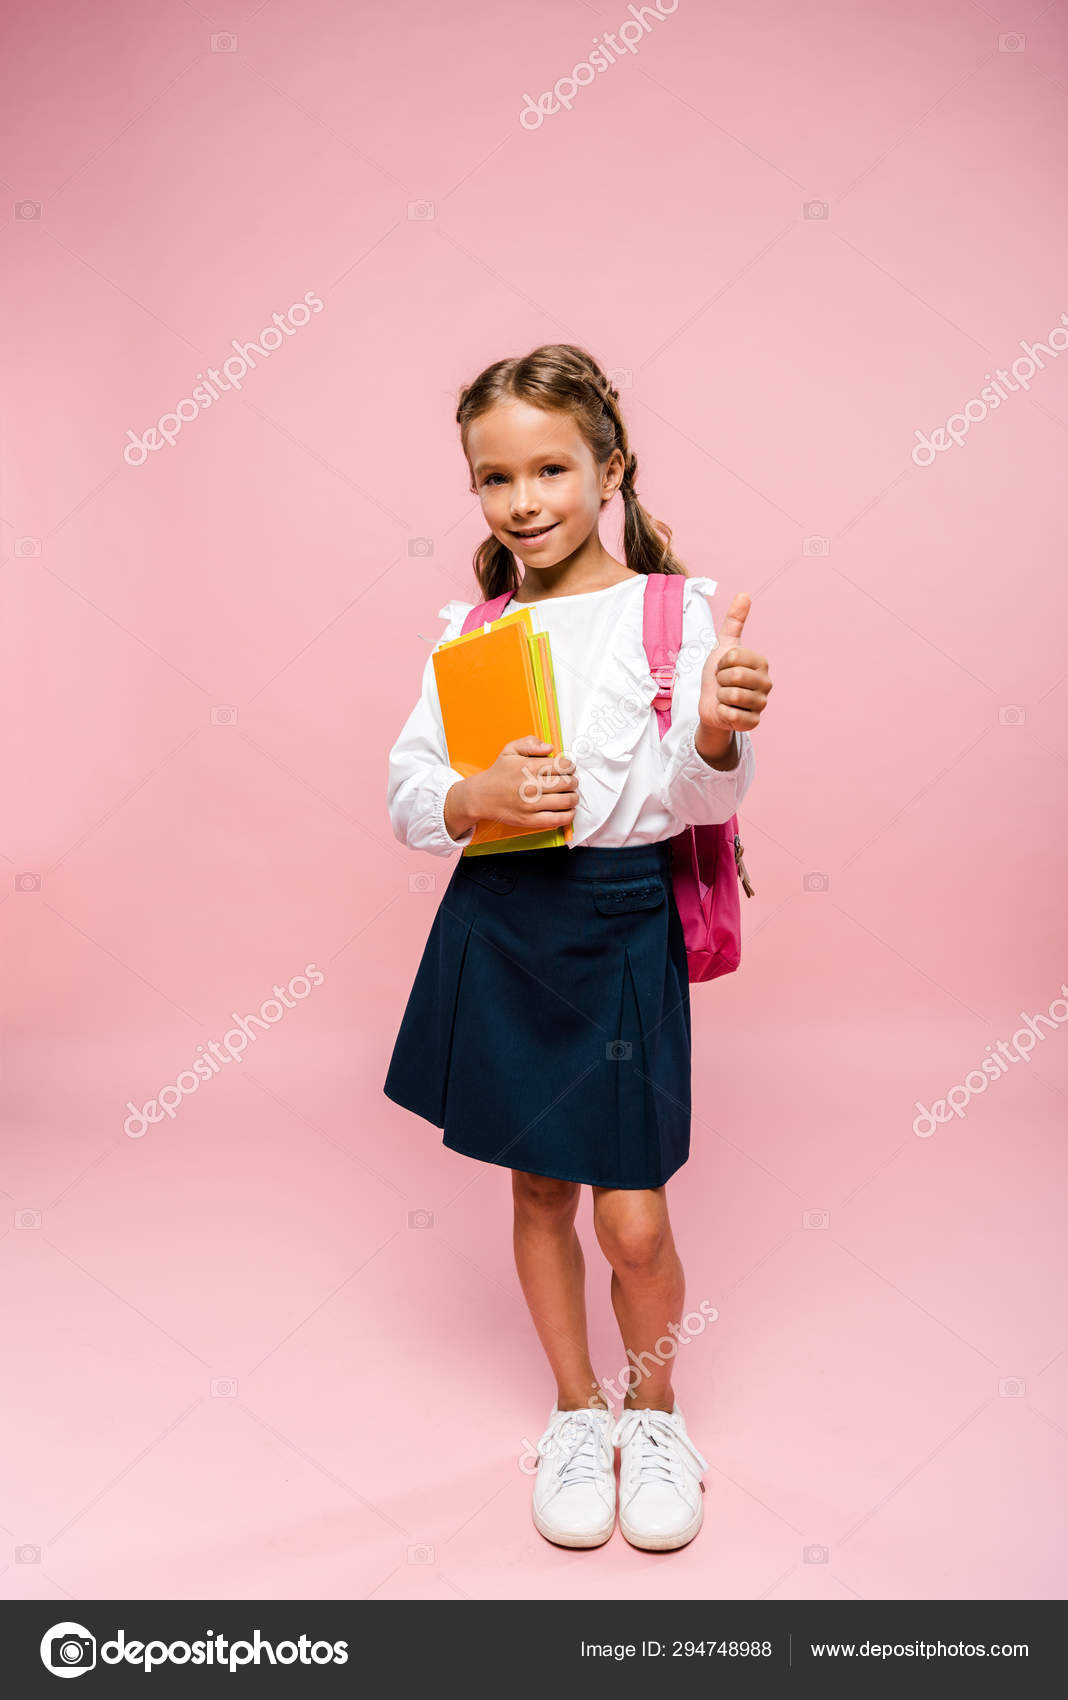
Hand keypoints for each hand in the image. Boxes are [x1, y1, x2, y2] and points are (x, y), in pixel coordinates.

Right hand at [445, 736, 578, 839]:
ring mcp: (531, 805)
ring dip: (574, 797)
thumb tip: (550, 747)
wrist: (481, 797)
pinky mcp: (530, 820)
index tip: (568, 768)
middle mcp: (531, 787)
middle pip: (568, 783)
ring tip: (571, 794)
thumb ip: (530, 743)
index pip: (563, 766)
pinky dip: (569, 814)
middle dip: (574, 781)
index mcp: (528, 767)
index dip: (570, 766)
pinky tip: (568, 810)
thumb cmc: (498, 773)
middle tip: (571, 781)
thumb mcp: (510, 750)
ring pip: (567, 801)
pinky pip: (558, 819)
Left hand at [697, 592, 772, 737]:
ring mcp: (761, 704)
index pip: (733, 656)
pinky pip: (732, 715)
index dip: (720, 662)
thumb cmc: (718, 674)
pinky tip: (726, 712)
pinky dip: (722, 713)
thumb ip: (734, 621)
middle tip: (722, 684)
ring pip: (732, 696)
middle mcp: (766, 683)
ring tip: (724, 697)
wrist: (710, 703)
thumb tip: (744, 594)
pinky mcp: (753, 723)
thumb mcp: (723, 645)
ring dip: (720, 697)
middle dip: (719, 680)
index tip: (722, 667)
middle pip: (734, 676)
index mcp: (761, 662)